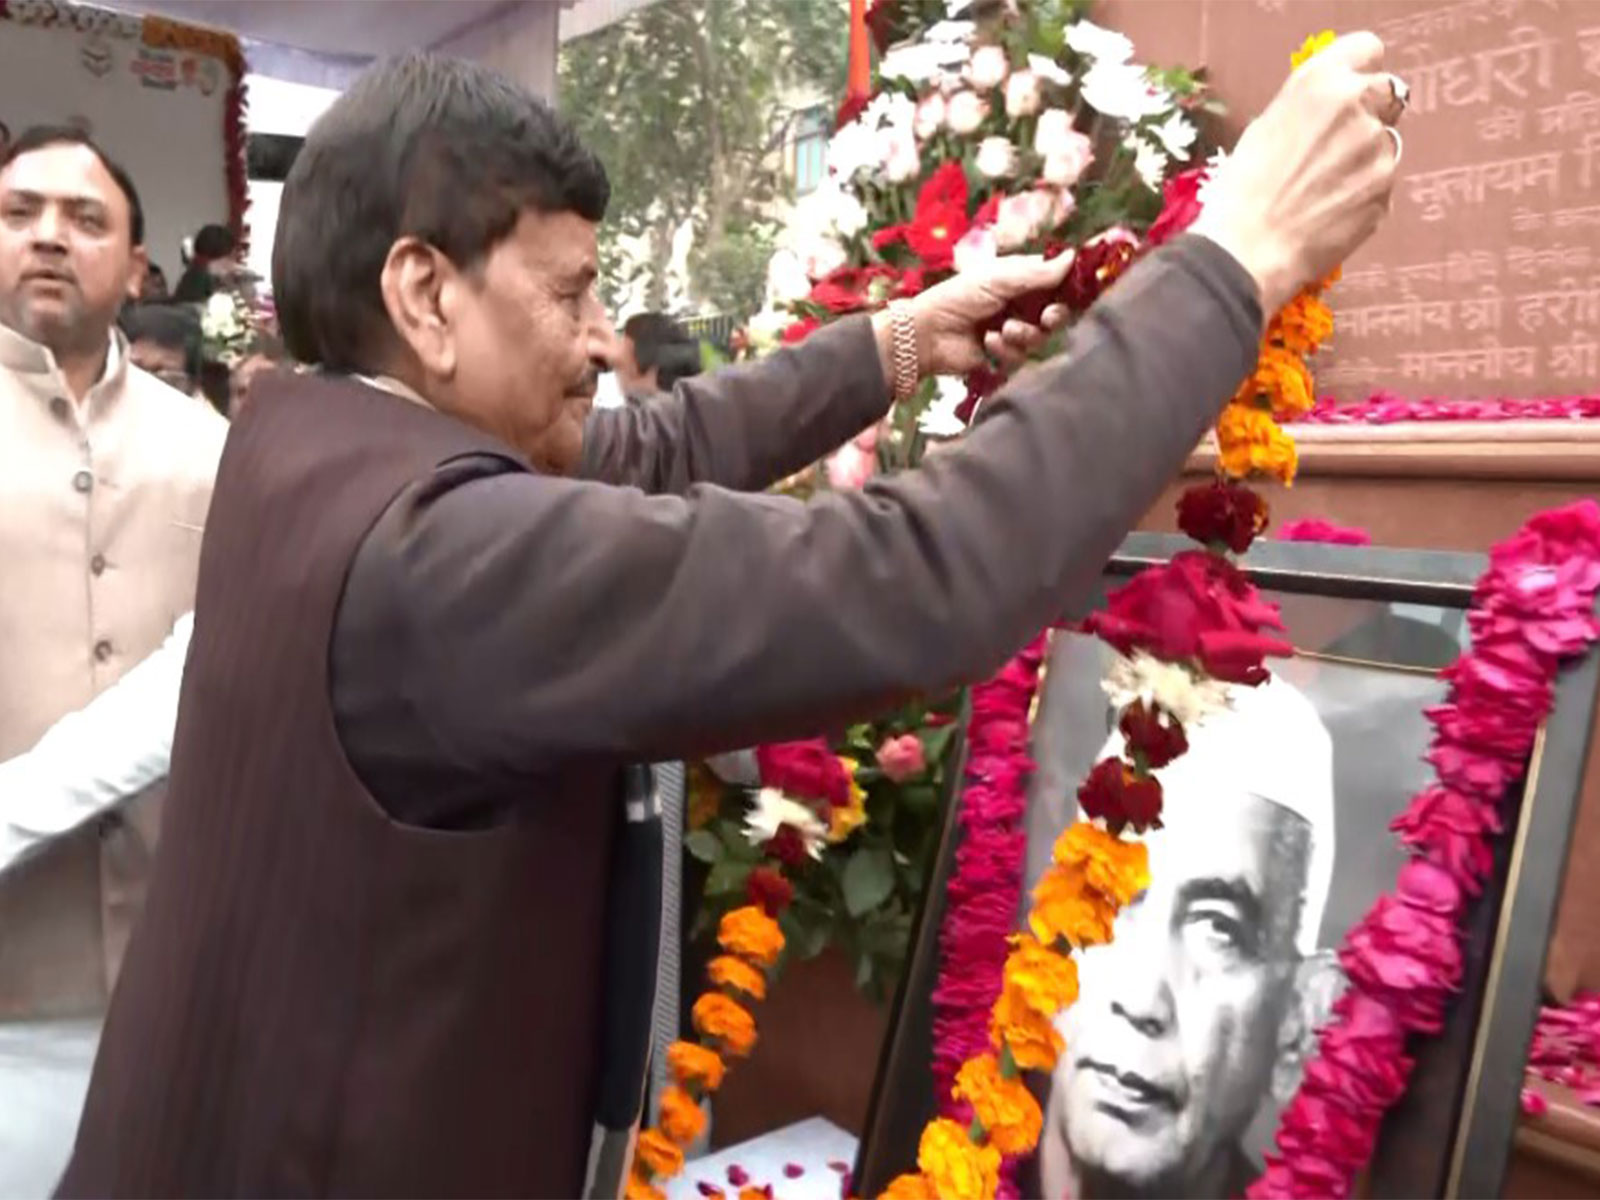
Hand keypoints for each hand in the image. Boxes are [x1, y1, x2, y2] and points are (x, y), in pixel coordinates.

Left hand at [873, 254, 1072, 379]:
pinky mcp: (1003, 355)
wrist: (928, 333)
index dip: (1069, 286)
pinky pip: (1021, 356)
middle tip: (1047, 318)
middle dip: (1054, 317)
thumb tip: (1072, 257)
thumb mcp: (1000, 278)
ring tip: (1003, 331)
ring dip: (1024, 335)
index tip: (1080, 290)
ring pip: (1040, 338)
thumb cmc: (959, 297)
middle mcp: (1020, 304)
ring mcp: (1012, 330)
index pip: (1056, 281)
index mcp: (1020, 279)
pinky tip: (987, 343)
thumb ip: (1038, 272)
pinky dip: (1006, 350)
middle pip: (1056, 313)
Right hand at [1190, 32, 1402, 315]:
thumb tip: (1328, 109)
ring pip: (1383, 143)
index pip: (1367, 51)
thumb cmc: (1241, 192)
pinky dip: (1362, 194)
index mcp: (1321, 82)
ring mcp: (1377, 149)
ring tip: (1322, 190)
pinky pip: (1381, 183)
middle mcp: (1357, 106)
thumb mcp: (1265, 127)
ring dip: (1363, 160)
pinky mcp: (1386, 190)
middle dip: (1369, 114)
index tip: (1349, 90)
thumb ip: (1309, 107)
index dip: (1358, 72)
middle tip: (1335, 148)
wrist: (1246, 250)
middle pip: (1386, 94)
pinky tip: (1329, 210)